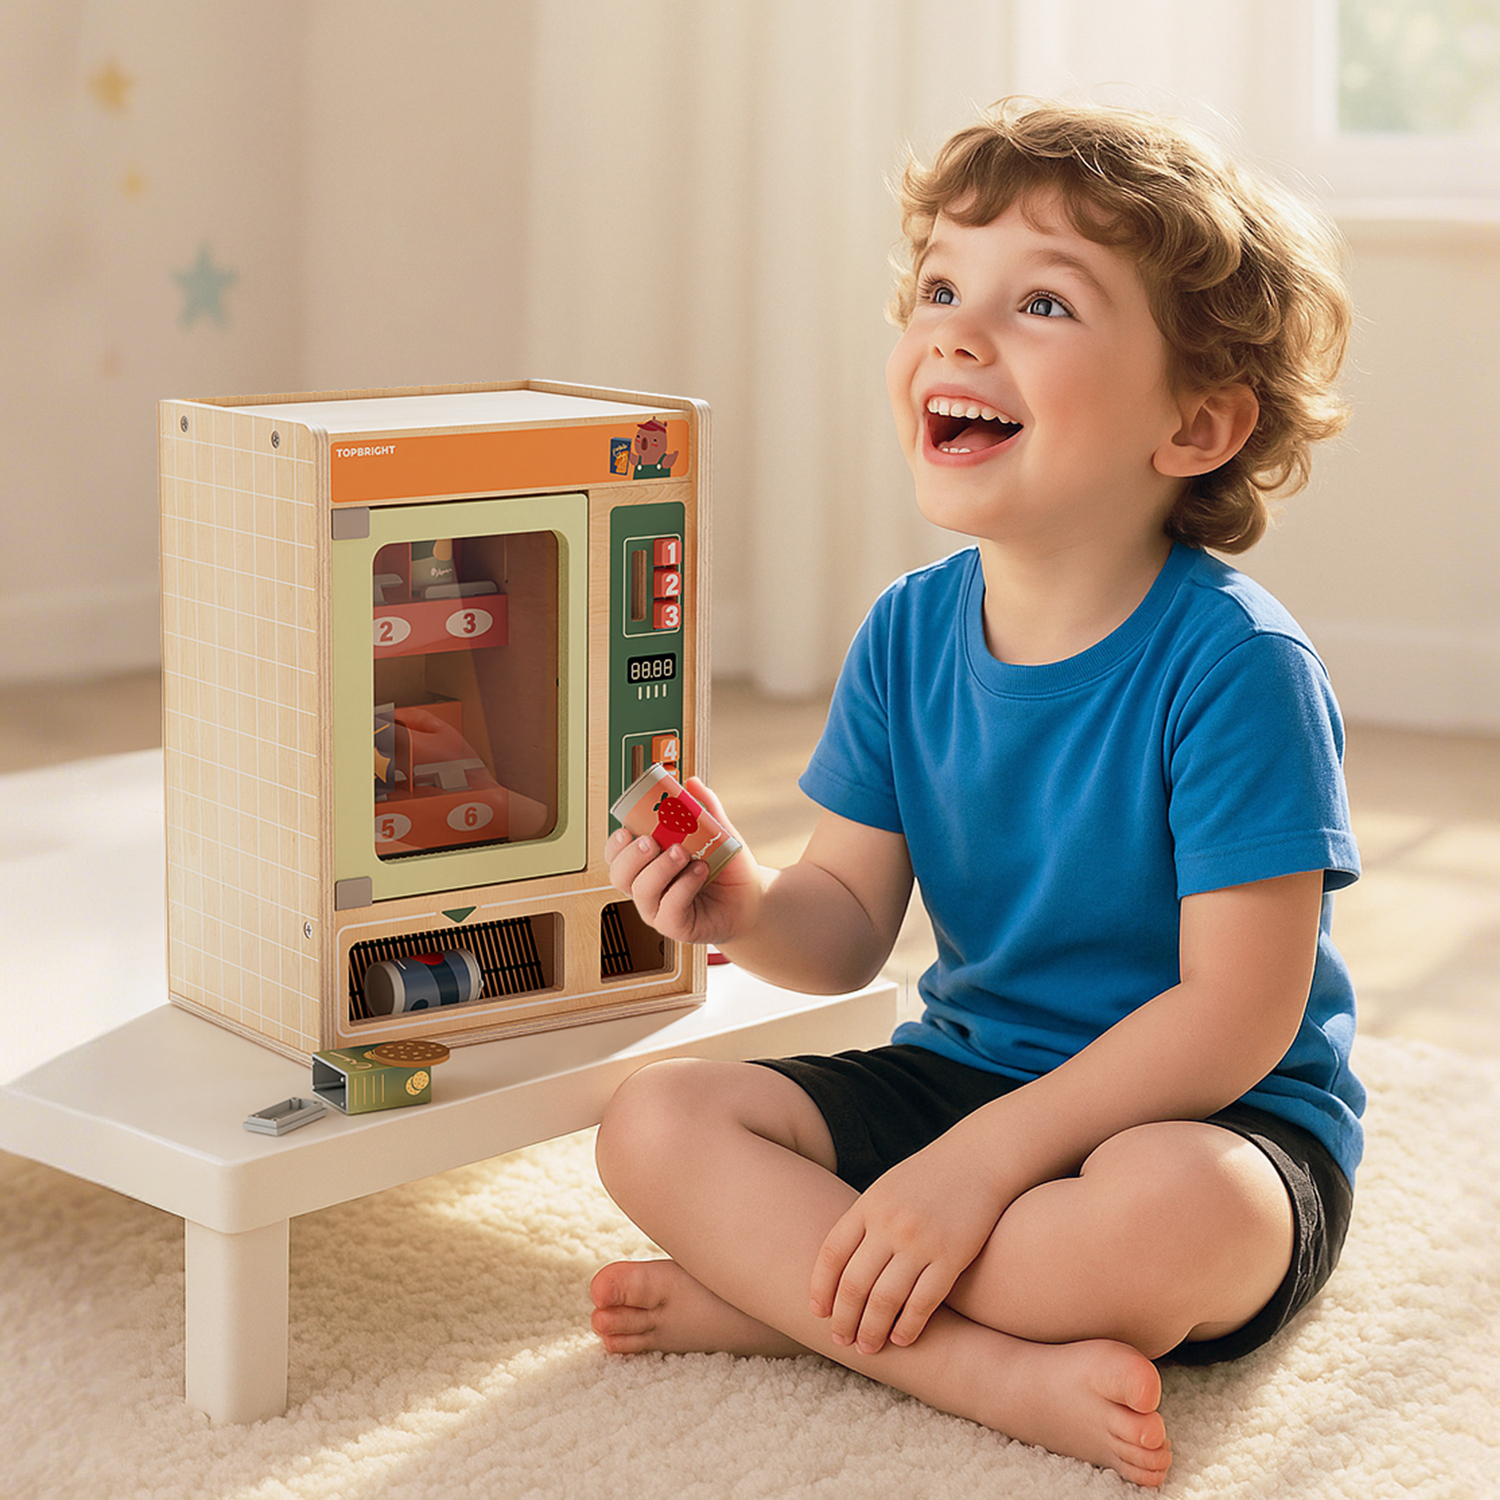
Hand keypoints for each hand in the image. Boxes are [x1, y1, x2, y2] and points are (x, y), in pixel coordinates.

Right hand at [606, 778, 760, 947]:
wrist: (752, 898)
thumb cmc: (727, 868)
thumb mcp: (718, 833)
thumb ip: (706, 809)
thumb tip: (692, 782)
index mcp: (646, 865)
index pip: (616, 856)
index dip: (614, 844)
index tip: (626, 830)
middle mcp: (646, 889)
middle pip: (619, 875)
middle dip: (631, 856)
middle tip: (652, 842)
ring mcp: (658, 910)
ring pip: (642, 892)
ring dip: (659, 869)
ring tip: (684, 853)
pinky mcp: (676, 928)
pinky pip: (668, 909)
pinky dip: (683, 887)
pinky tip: (700, 872)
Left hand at [809, 1140, 1006, 1354]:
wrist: (978, 1159)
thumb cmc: (928, 1179)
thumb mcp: (886, 1190)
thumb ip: (863, 1223)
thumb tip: (839, 1268)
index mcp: (868, 1206)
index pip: (831, 1255)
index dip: (820, 1288)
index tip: (818, 1313)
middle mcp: (889, 1224)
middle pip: (854, 1283)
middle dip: (844, 1318)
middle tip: (841, 1340)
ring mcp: (920, 1241)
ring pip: (886, 1299)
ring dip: (873, 1330)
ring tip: (868, 1347)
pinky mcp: (951, 1256)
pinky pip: (923, 1301)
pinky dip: (908, 1326)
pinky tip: (901, 1338)